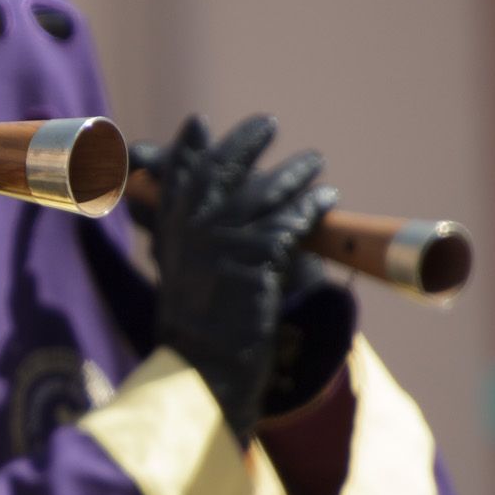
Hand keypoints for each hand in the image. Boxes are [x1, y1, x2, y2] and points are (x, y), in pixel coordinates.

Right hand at [152, 115, 336, 443]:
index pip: (177, 174)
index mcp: (169, 229)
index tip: (198, 125)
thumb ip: (185, 242)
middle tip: (268, 125)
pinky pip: (293, 218)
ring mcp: (224, 238)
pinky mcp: (258, 255)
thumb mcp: (179, 277)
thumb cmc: (195, 332)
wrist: (203, 368)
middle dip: (246, 141)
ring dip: (295, 171)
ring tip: (314, 162)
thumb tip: (200, 224)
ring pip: (266, 189)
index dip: (188, 148)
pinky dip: (312, 205)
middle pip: (223, 166)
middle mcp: (192, 225)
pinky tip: (326, 198)